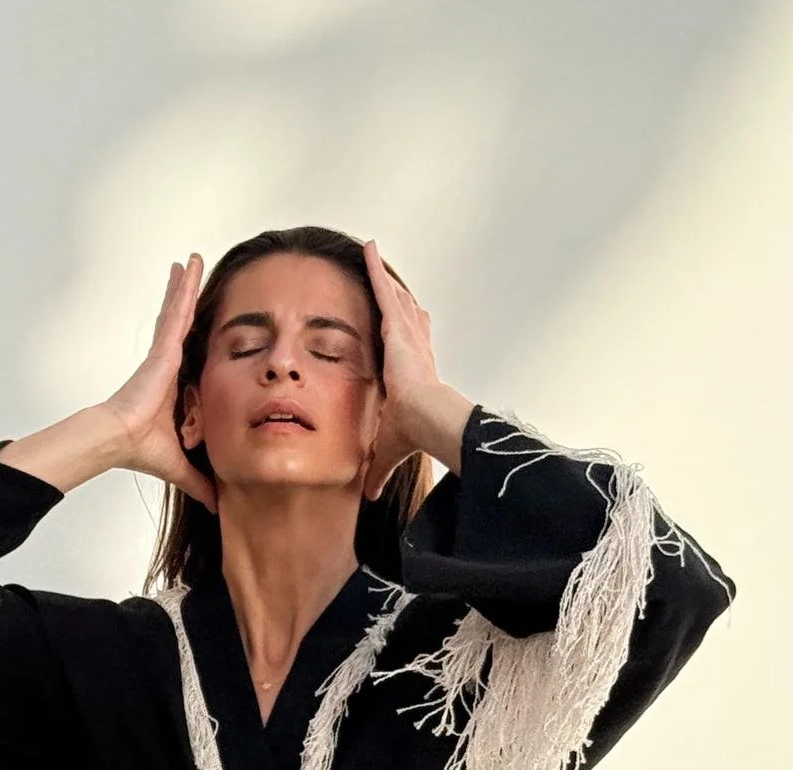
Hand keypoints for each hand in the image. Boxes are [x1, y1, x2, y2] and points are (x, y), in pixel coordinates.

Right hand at [101, 255, 217, 514]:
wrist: (119, 440)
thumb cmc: (142, 449)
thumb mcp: (183, 464)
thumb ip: (201, 482)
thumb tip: (218, 507)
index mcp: (174, 386)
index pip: (190, 355)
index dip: (196, 337)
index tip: (204, 323)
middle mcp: (168, 365)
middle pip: (183, 326)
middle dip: (189, 301)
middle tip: (196, 275)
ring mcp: (164, 353)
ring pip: (179, 312)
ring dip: (186, 286)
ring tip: (192, 259)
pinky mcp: (162, 348)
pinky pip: (176, 311)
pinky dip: (182, 288)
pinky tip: (187, 265)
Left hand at [361, 239, 442, 500]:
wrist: (425, 419)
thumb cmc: (413, 432)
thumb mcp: (388, 447)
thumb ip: (378, 468)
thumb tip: (369, 497)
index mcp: (412, 373)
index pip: (409, 348)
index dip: (407, 335)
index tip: (403, 326)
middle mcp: (413, 348)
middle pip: (404, 316)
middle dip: (395, 298)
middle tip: (388, 281)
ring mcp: (406, 334)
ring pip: (394, 298)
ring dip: (383, 278)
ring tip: (370, 254)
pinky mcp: (397, 325)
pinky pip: (383, 288)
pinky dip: (374, 268)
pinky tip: (367, 249)